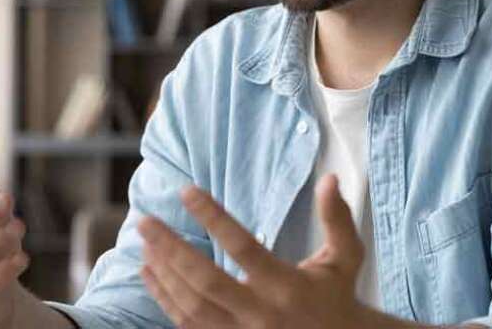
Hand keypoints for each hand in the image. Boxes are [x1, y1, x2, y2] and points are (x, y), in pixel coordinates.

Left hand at [137, 173, 381, 328]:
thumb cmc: (338, 297)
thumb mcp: (345, 258)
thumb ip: (336, 219)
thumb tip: (329, 178)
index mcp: (287, 286)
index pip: (243, 246)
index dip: (213, 217)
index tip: (186, 191)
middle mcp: (261, 314)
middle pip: (205, 280)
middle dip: (171, 249)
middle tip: (145, 220)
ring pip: (191, 306)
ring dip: (164, 274)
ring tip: (146, 243)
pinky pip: (188, 325)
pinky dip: (165, 300)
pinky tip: (150, 275)